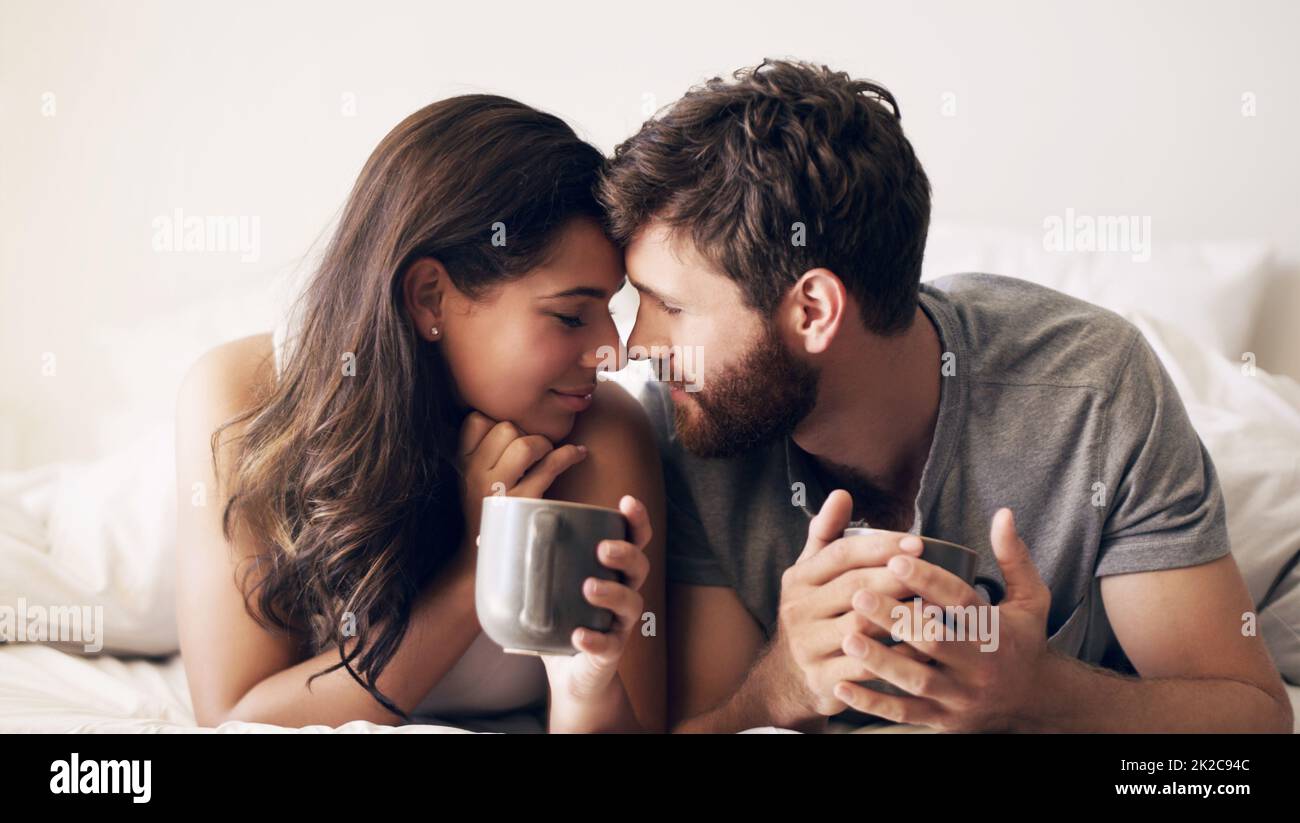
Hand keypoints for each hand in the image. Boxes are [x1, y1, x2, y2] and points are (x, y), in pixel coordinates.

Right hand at [455, 411, 588, 562]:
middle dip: (526, 432)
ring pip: (526, 444)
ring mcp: (498, 490)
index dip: (498, 422)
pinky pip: (550, 467)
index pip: (476, 420)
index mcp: (461, 465)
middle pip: (505, 427)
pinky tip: (579, 453)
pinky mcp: (523, 504)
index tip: (512, 435)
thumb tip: (513, 421)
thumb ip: (482, 452)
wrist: (485, 562)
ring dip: (544, 445)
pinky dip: (569, 456)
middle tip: (534, 449)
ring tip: (548, 455)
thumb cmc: (487, 513)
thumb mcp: (471, 481)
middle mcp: (475, 475)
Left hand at [541, 495, 651, 708]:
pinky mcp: (610, 653)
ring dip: (613, 592)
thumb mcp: (545, 591)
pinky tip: (579, 636)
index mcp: (612, 571)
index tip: (627, 502)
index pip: (634, 540)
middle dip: (626, 553)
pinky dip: (595, 639)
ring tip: (589, 587)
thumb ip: (522, 565)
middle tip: (603, 549)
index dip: (637, 520)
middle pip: (640, 566)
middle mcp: (623, 593)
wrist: (571, 677)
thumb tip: (484, 539)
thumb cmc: (561, 623)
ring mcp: (619, 624)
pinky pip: (608, 645)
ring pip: (631, 603)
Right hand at [772, 489, 930, 718]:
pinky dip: (897, 657)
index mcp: (798, 579)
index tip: (918, 542)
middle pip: (853, 588)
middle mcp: (798, 610)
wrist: (788, 677)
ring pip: (861, 627)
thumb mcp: (809, 575)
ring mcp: (807, 646)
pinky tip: (925, 649)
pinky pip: (866, 666)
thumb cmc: (812, 615)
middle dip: (896, 578)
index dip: (880, 547)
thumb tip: (842, 493)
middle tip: (933, 573)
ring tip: (936, 609)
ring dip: (900, 617)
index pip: (840, 554)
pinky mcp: (822, 679)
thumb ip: (826, 535)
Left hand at [833, 507, 1053, 731]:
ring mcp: (961, 697)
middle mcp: (980, 666)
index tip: (896, 559)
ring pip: (918, 680)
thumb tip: (1003, 513)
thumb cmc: (1023, 641)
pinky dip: (874, 703)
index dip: (930, 580)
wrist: (1035, 702)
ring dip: (880, 661)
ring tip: (848, 636)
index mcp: (996, 632)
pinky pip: (906, 714)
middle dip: (896, 619)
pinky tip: (843, 687)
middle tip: (859, 594)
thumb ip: (1013, 557)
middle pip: (935, 641)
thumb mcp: (1031, 599)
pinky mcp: (943, 720)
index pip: (962, 603)